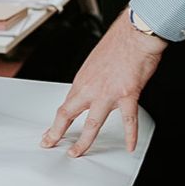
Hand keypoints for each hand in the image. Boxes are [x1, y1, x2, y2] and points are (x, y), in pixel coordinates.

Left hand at [42, 7, 166, 156]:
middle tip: (50, 143)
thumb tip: (91, 94)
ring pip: (92, 123)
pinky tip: (130, 146)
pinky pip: (128, 120)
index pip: (65, 105)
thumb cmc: (119, 43)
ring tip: (77, 152)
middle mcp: (91, 87)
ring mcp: (108, 92)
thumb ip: (92, 81)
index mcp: (83, 80)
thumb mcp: (95, 63)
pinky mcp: (127, 94)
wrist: (135, 33)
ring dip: (84, 141)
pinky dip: (130, 135)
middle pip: (68, 114)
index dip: (56, 121)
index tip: (50, 132)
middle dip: (56, 132)